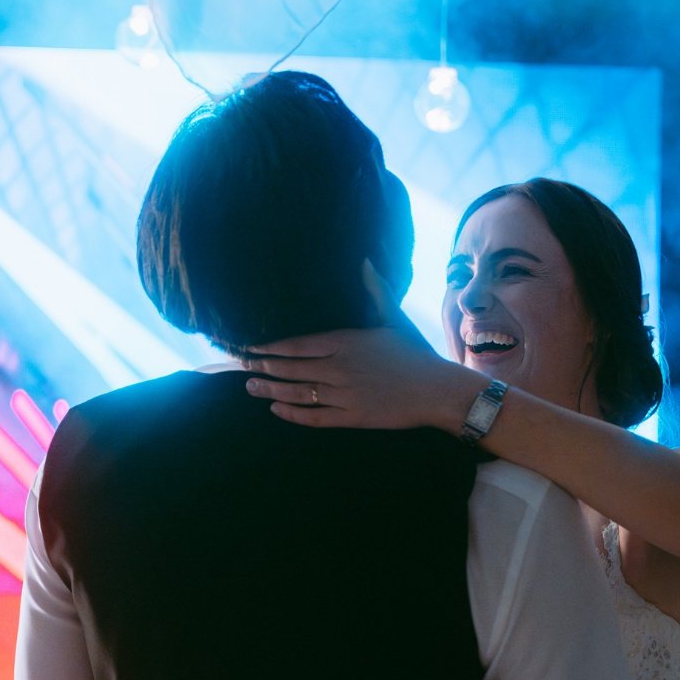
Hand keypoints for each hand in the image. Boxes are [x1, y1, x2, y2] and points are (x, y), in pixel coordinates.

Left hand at [243, 261, 482, 429]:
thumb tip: (364, 262)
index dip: (271, 347)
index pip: (298, 344)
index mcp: (347, 341)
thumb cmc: (417, 353)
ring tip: (250, 387)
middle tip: (240, 366)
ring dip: (270, 390)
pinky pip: (314, 417)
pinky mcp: (352, 417)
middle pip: (291, 368)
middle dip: (262, 367)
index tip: (251, 346)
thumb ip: (375, 290)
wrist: (438, 390)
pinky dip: (292, 414)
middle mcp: (340, 368)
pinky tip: (276, 410)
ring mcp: (344, 395)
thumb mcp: (395, 318)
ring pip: (298, 392)